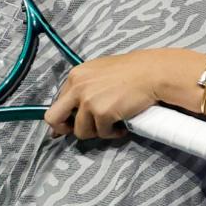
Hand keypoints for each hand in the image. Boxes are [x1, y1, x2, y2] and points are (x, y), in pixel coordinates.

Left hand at [43, 49, 194, 139]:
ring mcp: (88, 101)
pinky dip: (113, 132)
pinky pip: (102, 133)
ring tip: (112, 123)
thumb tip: (73, 111)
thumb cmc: (132, 71)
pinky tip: (122, 124)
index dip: (65, 116)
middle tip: (83, 130)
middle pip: (53, 118)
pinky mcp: (102, 113)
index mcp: (76, 76)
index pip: (58, 102)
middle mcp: (77, 87)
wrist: (152, 72)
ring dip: (97, 131)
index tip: (72, 123)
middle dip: (64, 129)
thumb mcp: (100, 72)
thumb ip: (84, 89)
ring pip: (80, 131)